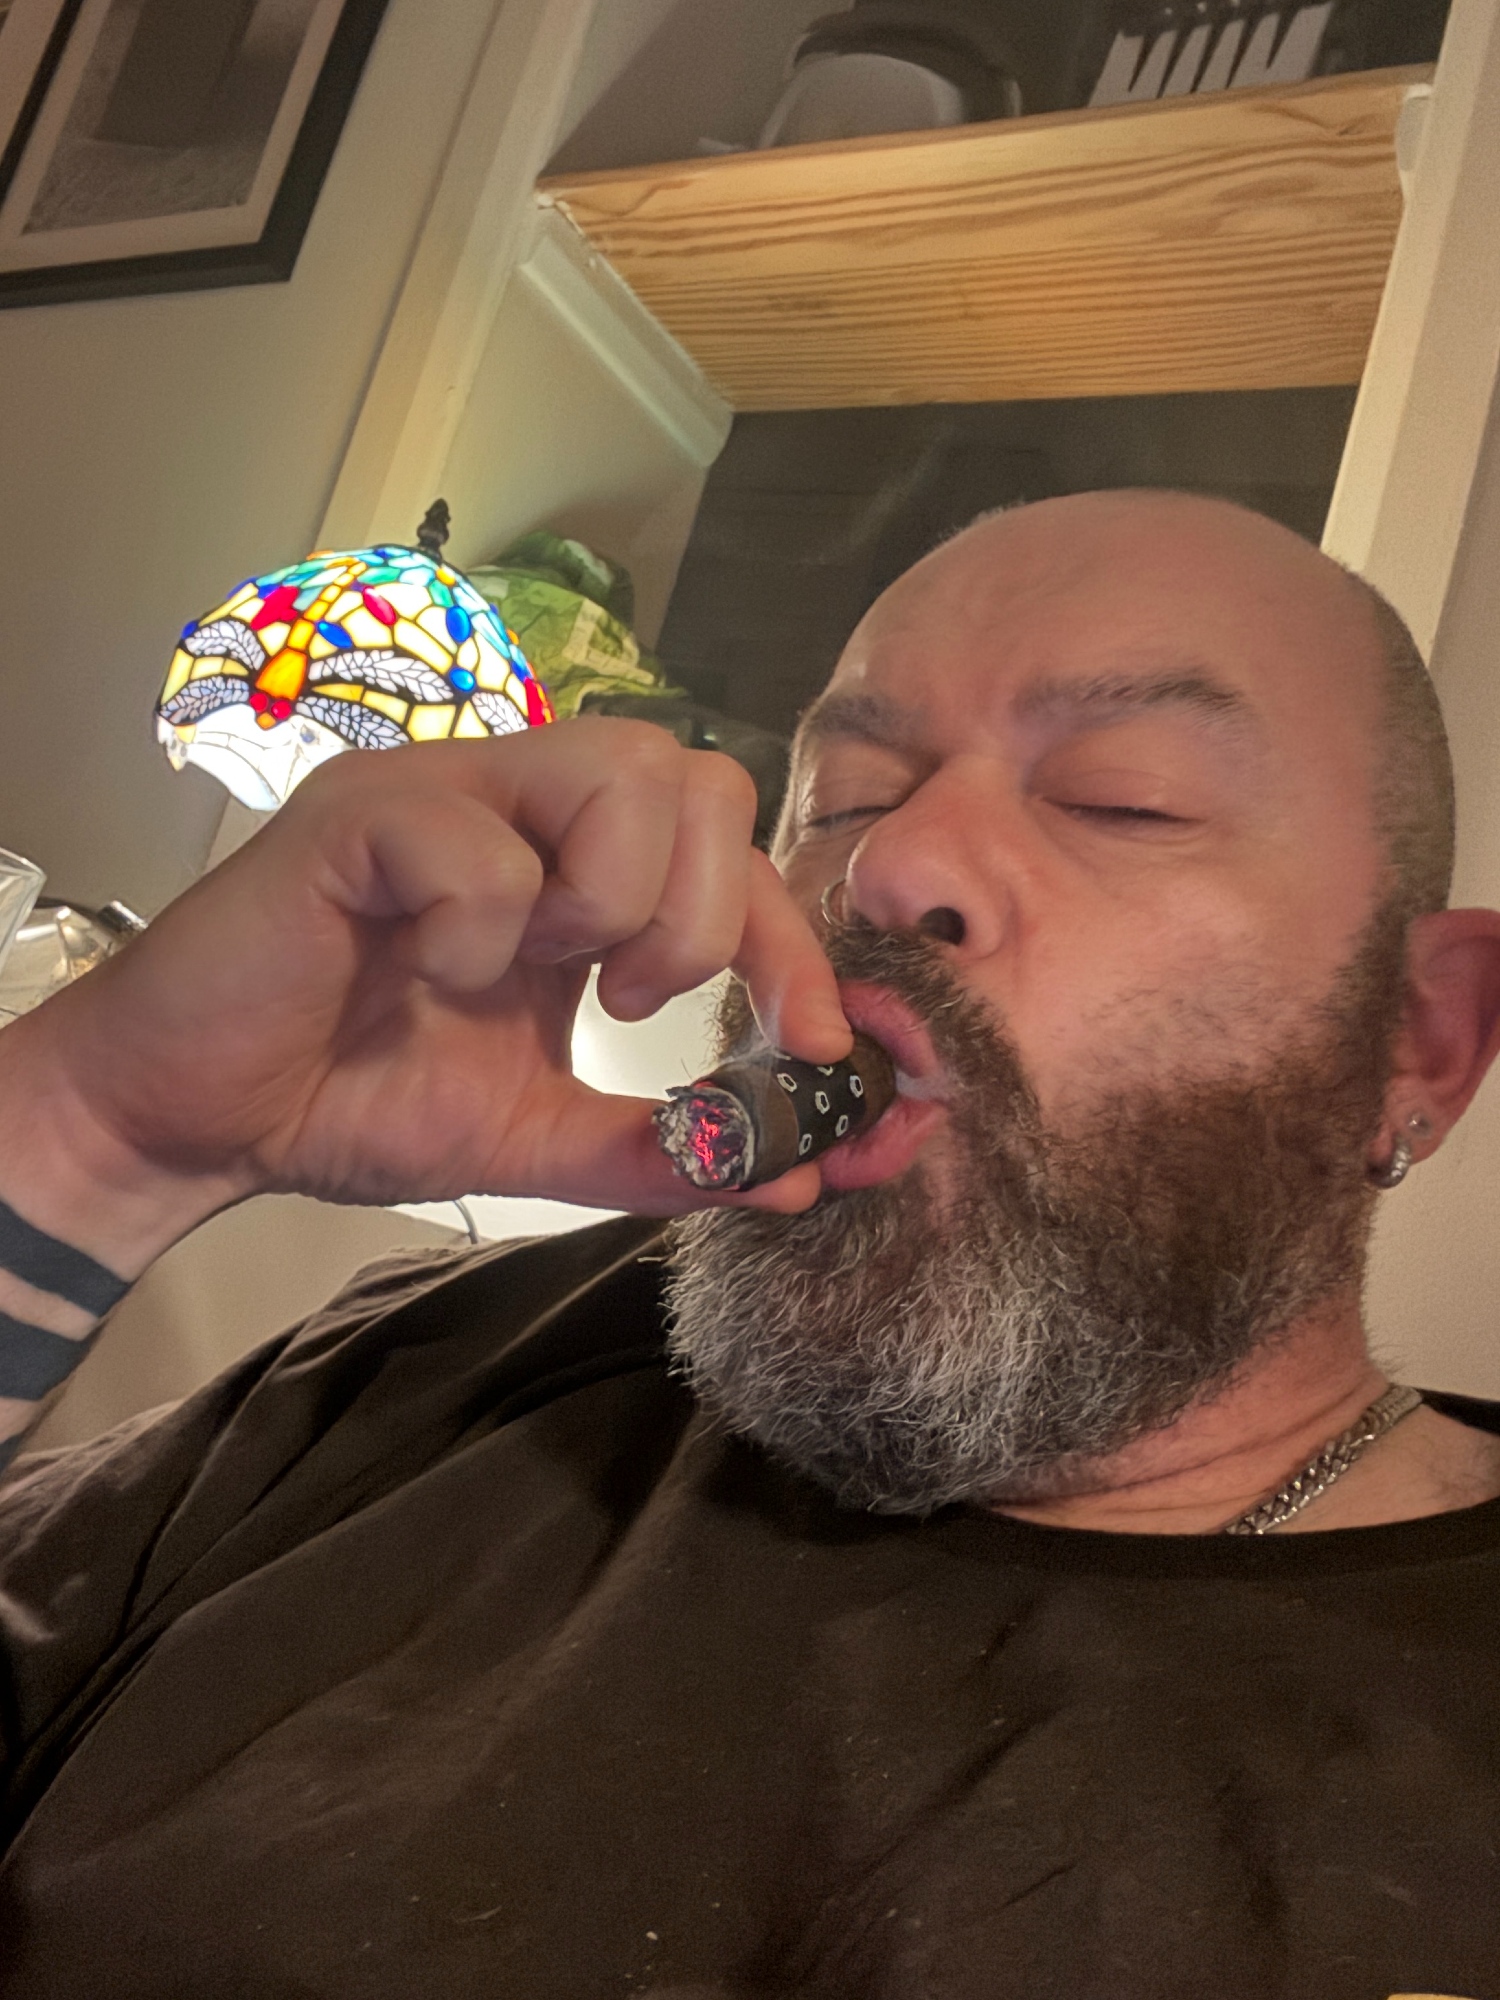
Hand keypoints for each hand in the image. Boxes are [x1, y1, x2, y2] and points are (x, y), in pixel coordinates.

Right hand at [0, 722, 851, 1272]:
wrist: (200, 1119)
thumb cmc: (351, 1098)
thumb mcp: (539, 1134)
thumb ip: (663, 1148)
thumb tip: (796, 1171)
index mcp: (568, 864)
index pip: (729, 845)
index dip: (793, 940)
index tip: (819, 1044)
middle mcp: (516, 804)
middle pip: (696, 772)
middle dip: (707, 914)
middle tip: (635, 1000)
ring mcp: (440, 796)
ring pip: (618, 766)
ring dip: (616, 900)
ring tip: (551, 974)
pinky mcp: (359, 817)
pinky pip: (480, 840)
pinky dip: (482, 929)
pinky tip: (431, 972)